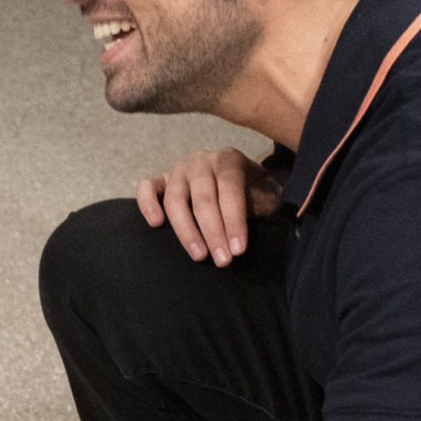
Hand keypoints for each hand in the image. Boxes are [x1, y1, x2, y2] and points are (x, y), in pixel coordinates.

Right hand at [136, 147, 279, 266]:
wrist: (234, 179)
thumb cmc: (249, 192)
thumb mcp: (264, 194)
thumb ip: (267, 202)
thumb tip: (272, 215)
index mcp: (229, 160)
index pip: (230, 189)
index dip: (234, 220)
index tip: (238, 250)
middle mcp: (201, 161)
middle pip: (203, 198)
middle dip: (214, 232)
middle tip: (222, 260)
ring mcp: (178, 169)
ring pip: (176, 199)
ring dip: (186, 230)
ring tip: (199, 255)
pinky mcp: (160, 179)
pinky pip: (147, 188)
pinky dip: (147, 204)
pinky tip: (156, 224)